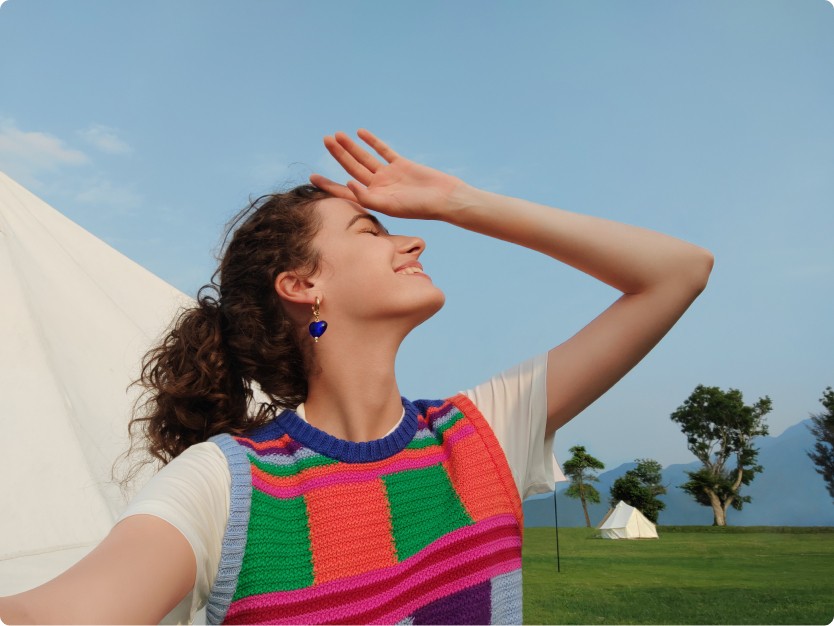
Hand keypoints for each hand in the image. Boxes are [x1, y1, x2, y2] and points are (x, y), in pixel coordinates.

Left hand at [309, 129, 466, 220]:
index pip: (345, 191)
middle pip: (352, 168)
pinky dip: (372, 142)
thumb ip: (367, 196)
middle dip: (338, 155)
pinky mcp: (400, 164)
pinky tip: (360, 133)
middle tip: (325, 140)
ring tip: (337, 135)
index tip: (312, 176)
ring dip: (351, 147)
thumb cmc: (419, 207)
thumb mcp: (390, 206)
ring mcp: (389, 175)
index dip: (329, 185)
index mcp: (373, 200)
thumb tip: (346, 182)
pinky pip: (383, 151)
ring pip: (365, 158)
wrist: (445, 199)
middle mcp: (378, 187)